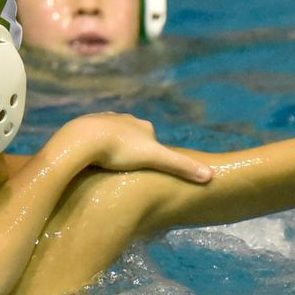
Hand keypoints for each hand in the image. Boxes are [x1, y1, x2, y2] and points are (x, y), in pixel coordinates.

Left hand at [58, 112, 213, 182]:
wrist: (83, 139)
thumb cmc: (119, 150)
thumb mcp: (154, 159)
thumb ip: (180, 166)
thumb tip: (211, 176)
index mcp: (142, 125)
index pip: (152, 142)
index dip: (150, 157)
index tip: (144, 170)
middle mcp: (124, 118)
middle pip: (131, 138)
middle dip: (130, 151)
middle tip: (124, 170)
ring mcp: (103, 120)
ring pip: (111, 137)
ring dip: (110, 149)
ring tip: (106, 166)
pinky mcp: (84, 126)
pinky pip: (92, 139)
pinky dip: (93, 148)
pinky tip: (89, 159)